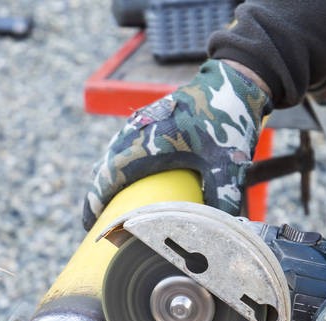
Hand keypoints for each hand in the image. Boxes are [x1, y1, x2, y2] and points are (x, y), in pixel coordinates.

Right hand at [82, 59, 269, 229]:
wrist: (233, 82)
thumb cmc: (227, 121)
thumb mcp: (228, 166)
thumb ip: (223, 200)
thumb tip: (222, 233)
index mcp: (148, 141)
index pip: (110, 176)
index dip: (97, 202)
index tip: (92, 225)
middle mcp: (137, 129)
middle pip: (106, 167)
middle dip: (100, 196)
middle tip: (100, 223)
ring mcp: (141, 121)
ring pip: (113, 155)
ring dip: (109, 179)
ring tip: (111, 206)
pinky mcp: (149, 118)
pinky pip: (124, 145)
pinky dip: (120, 164)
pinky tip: (129, 180)